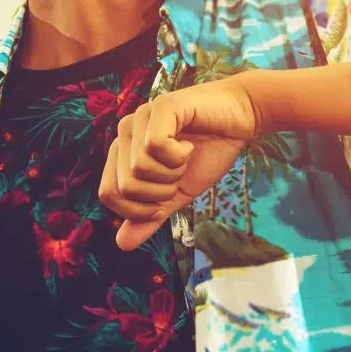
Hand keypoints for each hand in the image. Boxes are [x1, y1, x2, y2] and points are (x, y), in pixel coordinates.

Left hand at [100, 76, 263, 250]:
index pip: (109, 194)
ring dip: (172, 174)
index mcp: (124, 151)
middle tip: (180, 174)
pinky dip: (179, 156)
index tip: (168, 195)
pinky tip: (189, 145)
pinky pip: (155, 146)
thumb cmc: (210, 151)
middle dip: (160, 193)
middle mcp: (125, 132)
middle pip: (124, 186)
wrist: (241, 120)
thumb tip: (121, 245)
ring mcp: (141, 117)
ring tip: (186, 157)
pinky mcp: (162, 106)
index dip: (140, 209)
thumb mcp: (178, 194)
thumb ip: (151, 217)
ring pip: (139, 168)